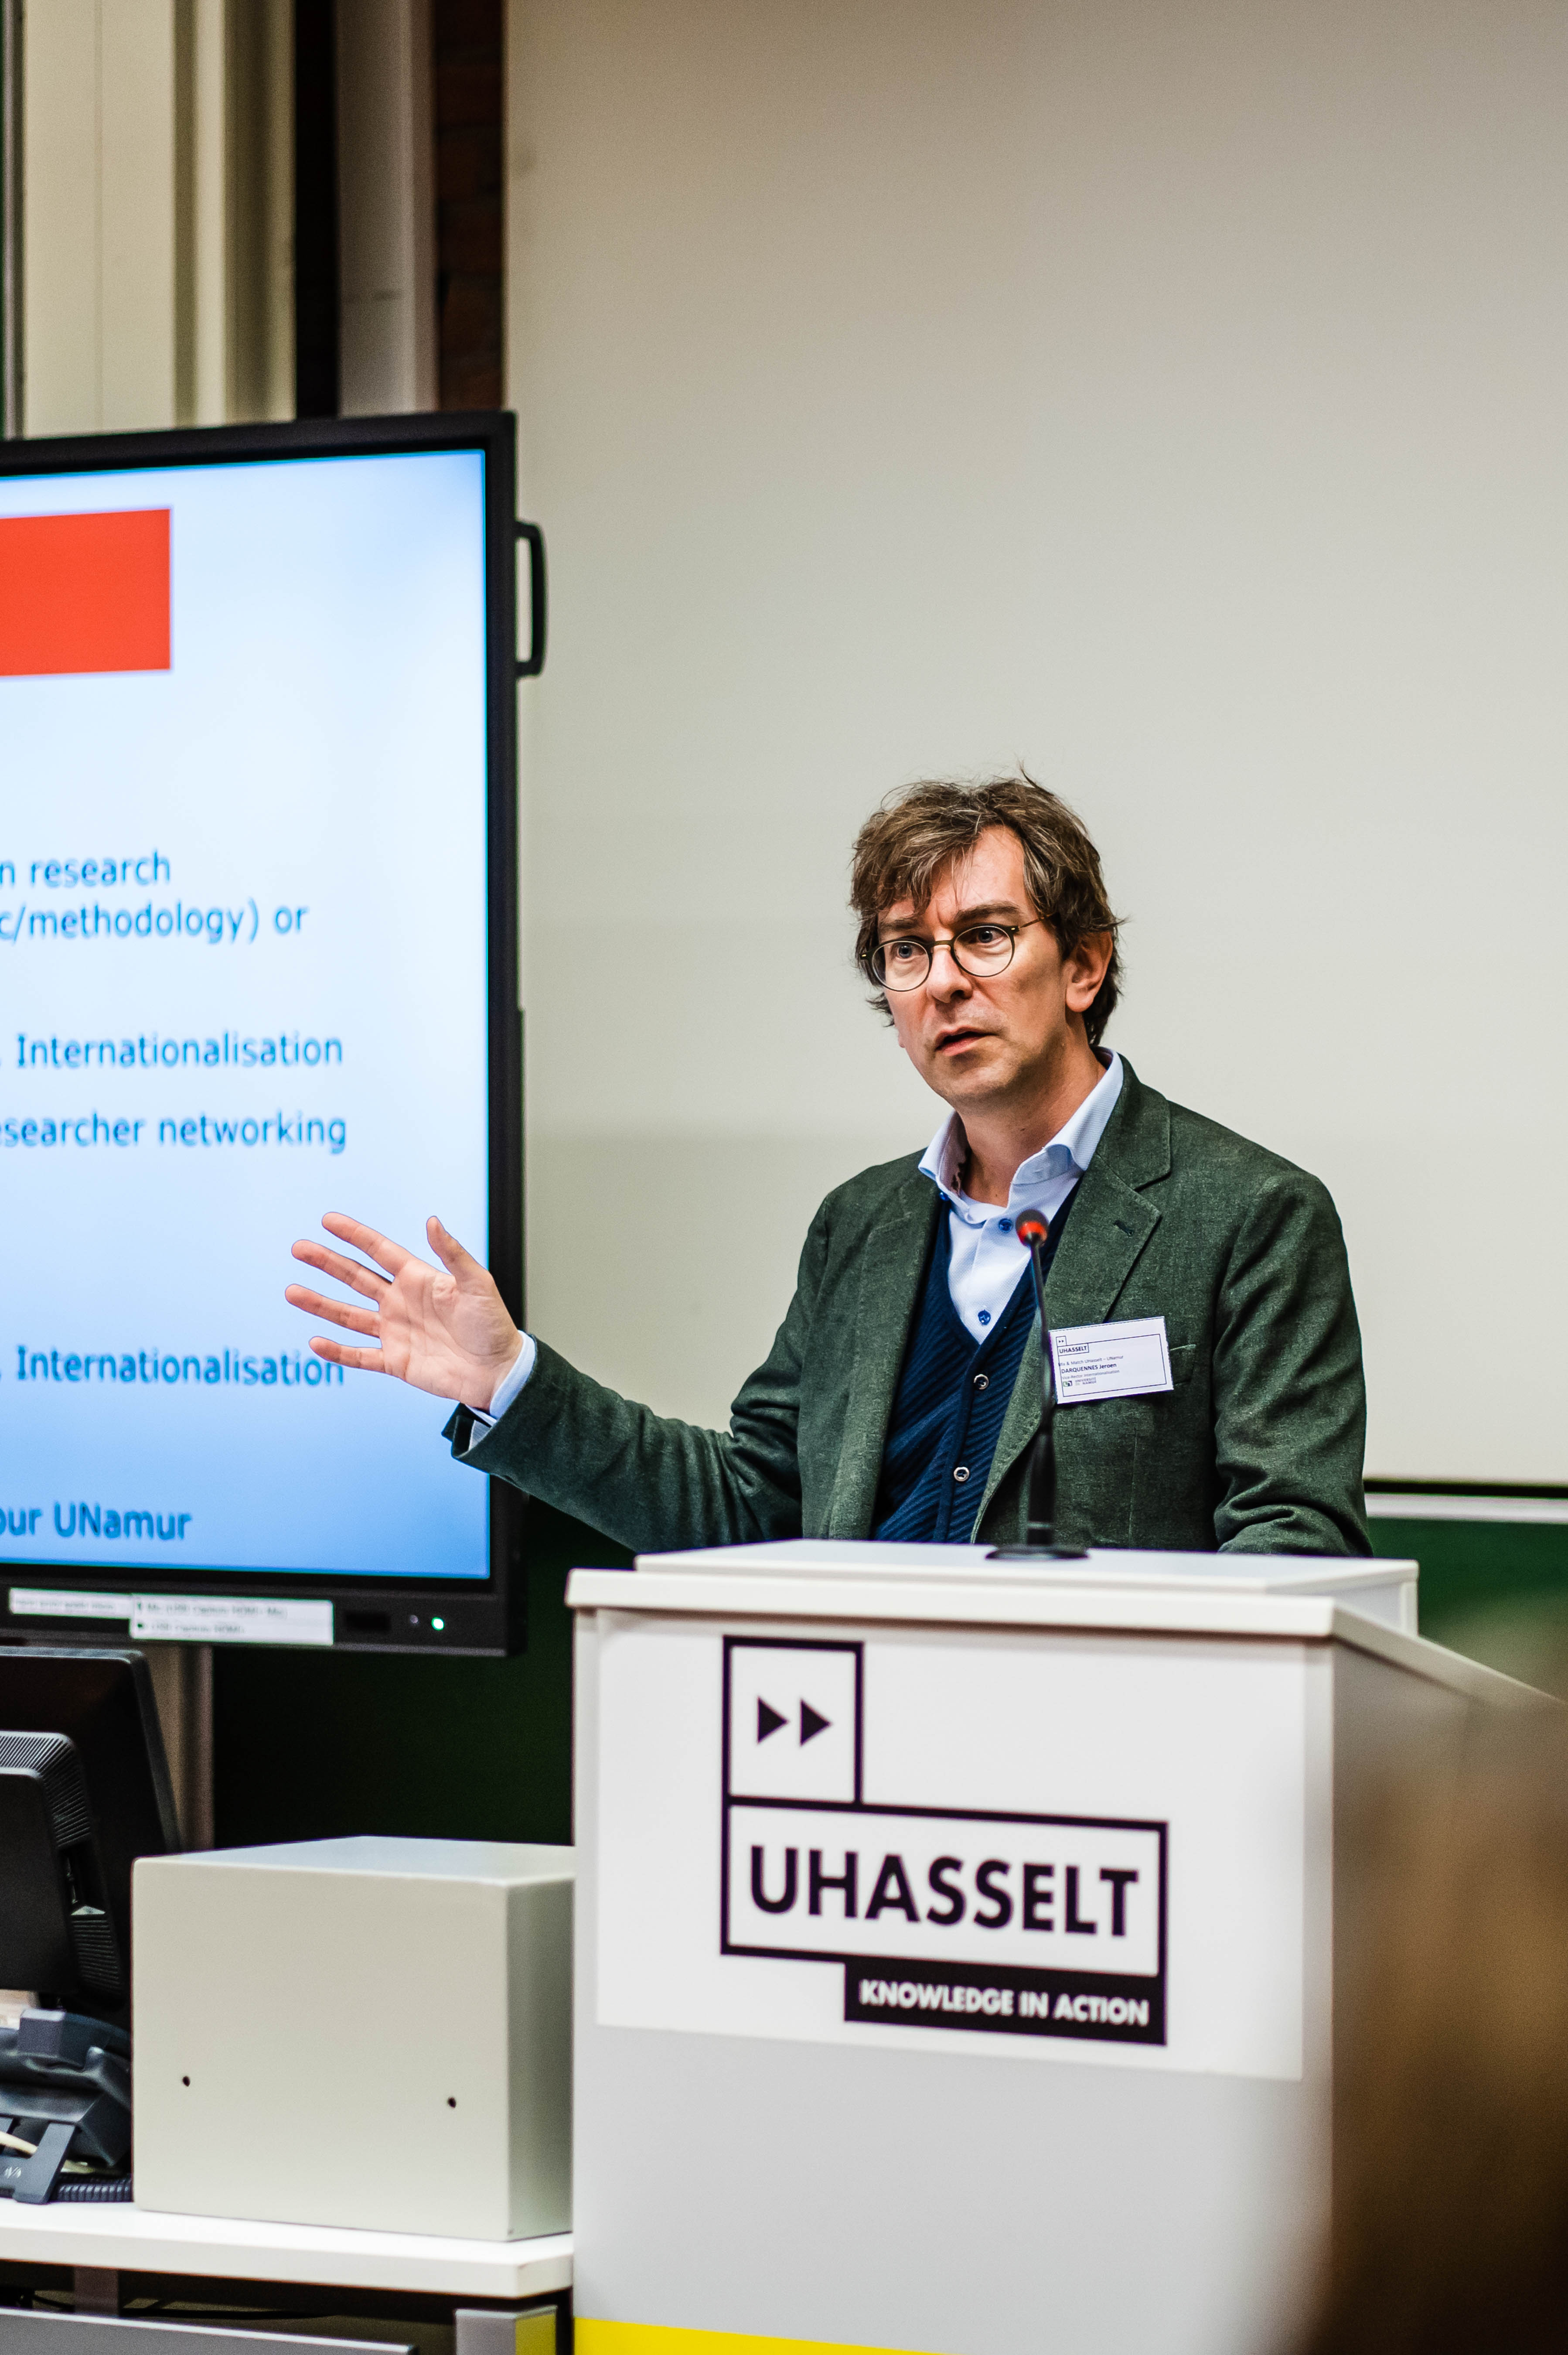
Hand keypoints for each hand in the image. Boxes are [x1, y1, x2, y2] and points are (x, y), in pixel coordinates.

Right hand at [286, 1214, 521, 1410]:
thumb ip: (452, 1254)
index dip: (354, 1235)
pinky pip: (359, 1356)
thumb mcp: (477, 1284)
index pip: (379, 1251)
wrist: (499, 1371)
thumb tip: (432, 1221)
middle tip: (299, 1248)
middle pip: (356, 1278)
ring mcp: (396, 1332)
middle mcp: (402, 1303)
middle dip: (327, 1263)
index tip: (328, 1221)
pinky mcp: (396, 1361)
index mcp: (419, 1279)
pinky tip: (315, 1342)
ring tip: (292, 1291)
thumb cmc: (494, 1325)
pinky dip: (337, 1351)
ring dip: (321, 1304)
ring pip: (349, 1315)